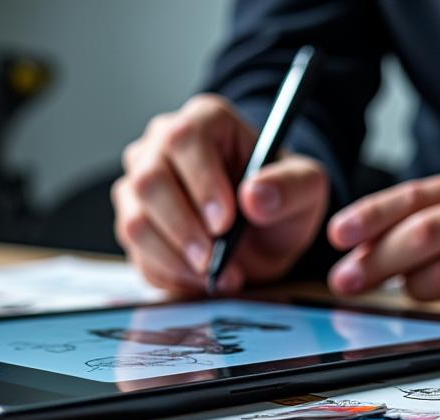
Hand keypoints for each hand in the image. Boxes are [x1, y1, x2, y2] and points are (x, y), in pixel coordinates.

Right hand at [113, 94, 329, 293]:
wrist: (264, 234)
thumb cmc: (280, 198)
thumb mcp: (305, 189)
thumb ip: (288, 187)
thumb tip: (254, 196)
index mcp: (206, 121)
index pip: (185, 139)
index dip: (201, 183)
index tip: (225, 223)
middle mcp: (161, 145)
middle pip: (149, 182)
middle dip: (184, 230)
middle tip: (216, 260)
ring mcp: (140, 184)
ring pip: (136, 221)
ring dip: (176, 258)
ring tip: (217, 273)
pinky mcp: (134, 222)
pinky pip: (137, 253)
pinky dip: (170, 274)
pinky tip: (202, 278)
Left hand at [326, 161, 439, 309]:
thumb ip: (437, 209)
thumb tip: (371, 245)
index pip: (413, 197)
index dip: (369, 216)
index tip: (337, 235)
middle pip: (419, 238)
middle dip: (373, 263)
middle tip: (343, 281)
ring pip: (439, 279)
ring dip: (412, 288)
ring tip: (412, 286)